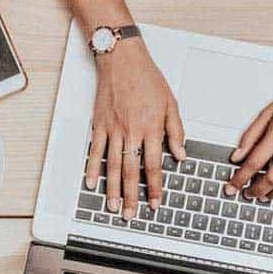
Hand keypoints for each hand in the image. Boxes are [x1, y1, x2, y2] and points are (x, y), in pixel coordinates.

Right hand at [88, 41, 185, 217]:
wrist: (122, 59)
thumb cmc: (147, 78)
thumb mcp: (170, 103)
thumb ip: (176, 130)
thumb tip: (181, 154)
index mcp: (151, 127)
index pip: (154, 164)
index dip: (155, 187)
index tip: (155, 203)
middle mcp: (131, 131)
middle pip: (131, 171)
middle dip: (131, 196)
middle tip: (130, 214)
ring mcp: (113, 129)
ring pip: (112, 165)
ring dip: (112, 188)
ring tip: (112, 206)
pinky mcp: (99, 124)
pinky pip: (95, 151)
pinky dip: (92, 168)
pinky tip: (92, 183)